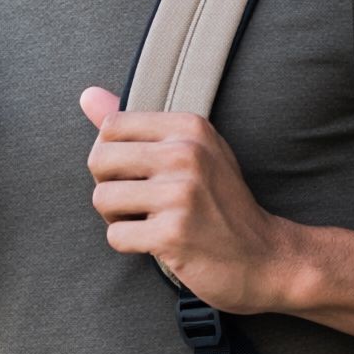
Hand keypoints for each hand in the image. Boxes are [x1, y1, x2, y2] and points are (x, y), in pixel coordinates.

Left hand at [79, 85, 299, 314]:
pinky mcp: (173, 234)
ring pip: (102, 199)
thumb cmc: (222, 203)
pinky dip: (130, 244)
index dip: (113, 156)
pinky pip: (116, 236)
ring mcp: (181, 194)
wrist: (267, 257)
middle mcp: (186, 154)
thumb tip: (86, 95)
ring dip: (117, 218)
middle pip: (99, 160)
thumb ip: (136, 126)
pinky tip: (158, 243)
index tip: (138, 174)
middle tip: (139, 202)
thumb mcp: (192, 152)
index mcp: (189, 127)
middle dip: (109, 187)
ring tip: (149, 222)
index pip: (111, 126)